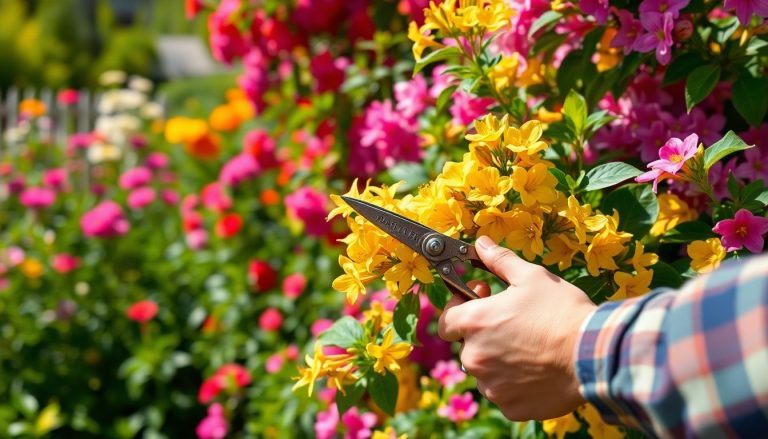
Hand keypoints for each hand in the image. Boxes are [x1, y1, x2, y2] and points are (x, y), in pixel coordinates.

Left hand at [438, 236, 595, 419]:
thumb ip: (499, 261)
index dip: (459, 309)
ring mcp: (491, 386)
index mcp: (474, 323)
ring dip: (498, 360)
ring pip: (485, 371)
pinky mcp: (509, 406)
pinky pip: (504, 393)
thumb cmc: (562, 312)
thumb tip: (481, 243)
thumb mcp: (532, 277)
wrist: (594, 355)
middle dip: (483, 334)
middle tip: (513, 323)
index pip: (445, 321)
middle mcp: (474, 357)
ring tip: (530, 347)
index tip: (481, 299)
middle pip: (466, 346)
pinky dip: (515, 383)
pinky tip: (537, 370)